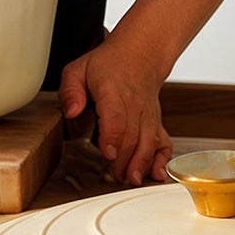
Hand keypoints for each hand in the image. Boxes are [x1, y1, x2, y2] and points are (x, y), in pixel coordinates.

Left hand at [58, 37, 172, 186]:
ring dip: (140, 164)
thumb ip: (70, 91)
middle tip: (114, 176)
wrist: (139, 55)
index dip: (112, 137)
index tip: (107, 153)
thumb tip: (71, 112)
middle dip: (124, 160)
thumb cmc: (108, 65)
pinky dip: (162, 159)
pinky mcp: (157, 123)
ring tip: (130, 179)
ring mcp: (148, 115)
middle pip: (132, 136)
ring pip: (149, 142)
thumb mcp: (79, 69)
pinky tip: (157, 173)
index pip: (116, 117)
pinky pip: (163, 142)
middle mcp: (134, 104)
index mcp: (112, 90)